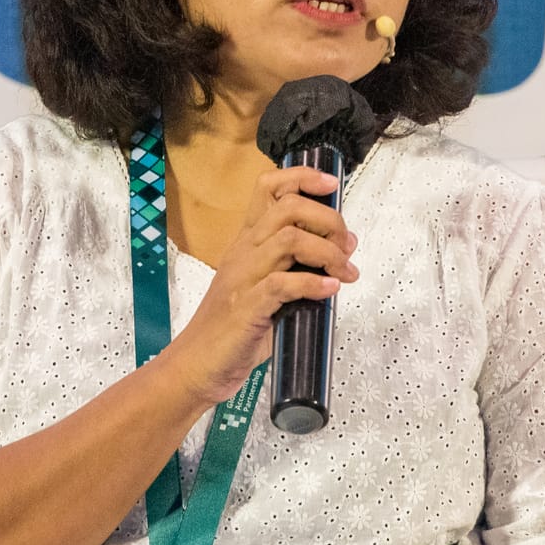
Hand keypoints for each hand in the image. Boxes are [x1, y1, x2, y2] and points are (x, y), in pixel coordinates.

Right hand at [162, 165, 358, 402]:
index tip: (332, 185)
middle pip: (288, 208)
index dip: (303, 178)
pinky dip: (313, 284)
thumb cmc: (234, 330)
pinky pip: (282, 284)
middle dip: (328, 220)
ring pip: (289, 239)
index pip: (268, 188)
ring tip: (344, 273)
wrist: (197, 365)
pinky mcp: (246, 308)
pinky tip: (329, 290)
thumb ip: (298, 270)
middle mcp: (243, 253)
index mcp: (247, 243)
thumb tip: (341, 255)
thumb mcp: (267, 290)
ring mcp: (243, 278)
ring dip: (327, 253)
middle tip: (347, 247)